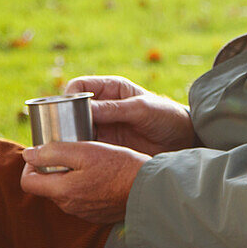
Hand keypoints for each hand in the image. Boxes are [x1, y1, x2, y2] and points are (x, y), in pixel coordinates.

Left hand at [20, 140, 148, 223]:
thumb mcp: (86, 151)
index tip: (46, 151)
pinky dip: (86, 186)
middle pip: (47, 186)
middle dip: (53, 168)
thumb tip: (28, 154)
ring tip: (90, 160)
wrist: (149, 188)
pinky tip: (102, 175)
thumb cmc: (119, 166)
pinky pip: (82, 199)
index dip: (31, 164)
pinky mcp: (98, 214)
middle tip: (72, 151)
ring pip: (66, 192)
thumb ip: (53, 152)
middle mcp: (69, 206)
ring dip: (71, 177)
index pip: (27, 182)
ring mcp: (84, 212)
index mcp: (62, 191)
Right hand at [66, 75, 194, 155]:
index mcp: (110, 89)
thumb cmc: (166, 116)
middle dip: (64, 121)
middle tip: (63, 135)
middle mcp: (102, 106)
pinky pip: (85, 148)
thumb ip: (114, 109)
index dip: (68, 96)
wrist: (183, 139)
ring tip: (68, 150)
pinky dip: (79, 153)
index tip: (65, 111)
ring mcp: (102, 127)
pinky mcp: (105, 146)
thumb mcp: (141, 109)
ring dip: (69, 139)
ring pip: (75, 130)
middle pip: (71, 110)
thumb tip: (84, 108)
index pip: (79, 87)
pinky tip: (77, 160)